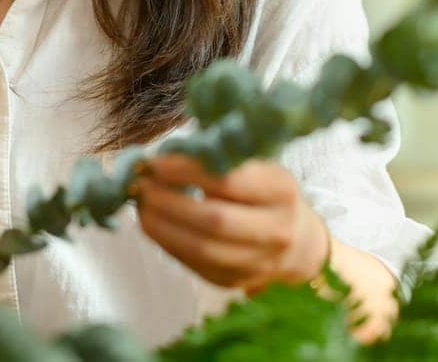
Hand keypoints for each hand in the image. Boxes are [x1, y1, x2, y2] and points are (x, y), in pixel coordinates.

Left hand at [132, 154, 329, 294]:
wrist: (296, 241)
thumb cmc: (264, 190)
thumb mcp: (255, 165)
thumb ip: (218, 158)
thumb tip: (165, 156)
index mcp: (282, 191)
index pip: (229, 182)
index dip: (188, 172)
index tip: (155, 162)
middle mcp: (276, 231)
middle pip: (215, 221)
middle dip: (170, 202)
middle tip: (140, 185)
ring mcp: (258, 262)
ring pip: (202, 248)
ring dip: (162, 226)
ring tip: (140, 204)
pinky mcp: (235, 281)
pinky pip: (194, 264)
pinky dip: (167, 242)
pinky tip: (152, 223)